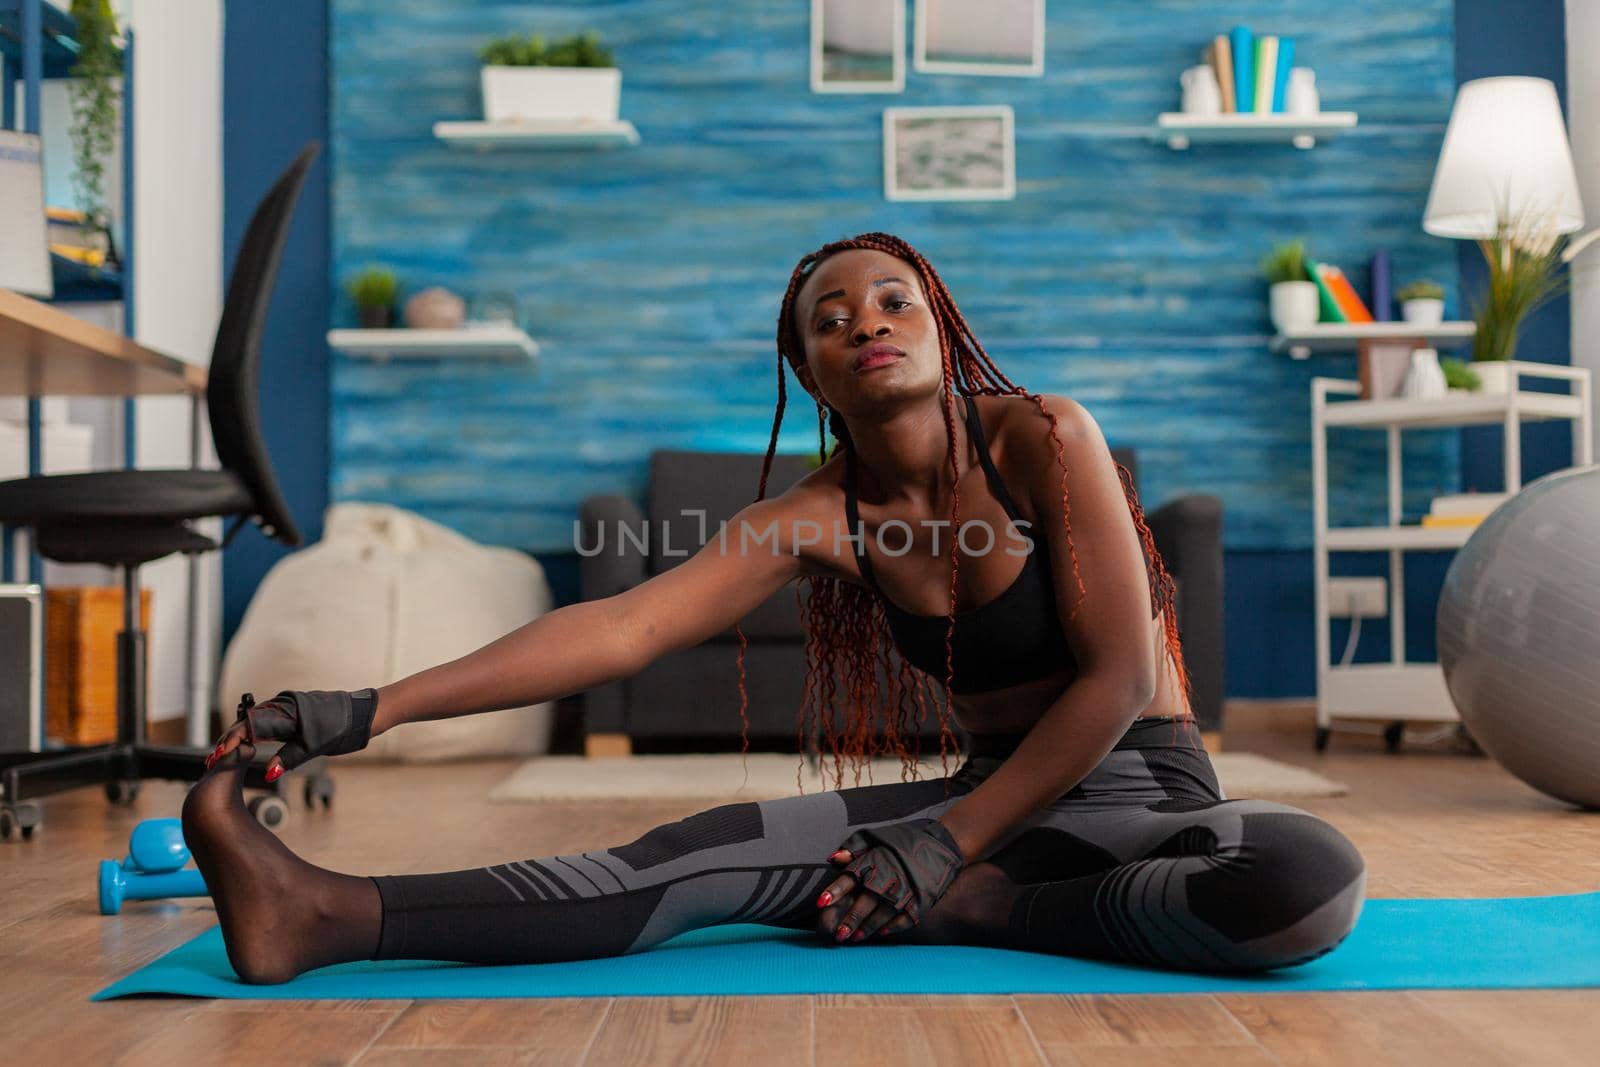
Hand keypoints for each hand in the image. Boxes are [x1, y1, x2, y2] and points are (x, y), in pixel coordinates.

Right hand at [205, 689, 378, 781]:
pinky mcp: (292, 711)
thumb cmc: (342, 729)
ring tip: (222, 755)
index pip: (250, 725)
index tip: (218, 756)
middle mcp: (283, 705)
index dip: (232, 741)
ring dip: (240, 737)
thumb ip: (289, 759)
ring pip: (256, 721)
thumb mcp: (314, 748)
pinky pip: (267, 720)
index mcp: (286, 712)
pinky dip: (253, 732)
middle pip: (248, 722)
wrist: (363, 714)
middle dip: (230, 740)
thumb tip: (268, 774)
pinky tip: (245, 744)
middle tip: (212, 760)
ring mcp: (287, 706)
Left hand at [814, 818, 965, 942]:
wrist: (941, 843)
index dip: (836, 890)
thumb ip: (854, 848)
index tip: (821, 903)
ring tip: (855, 939)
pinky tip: (882, 934)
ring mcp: (907, 890)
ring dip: (868, 927)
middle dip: (851, 919)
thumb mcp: (877, 837)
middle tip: (838, 935)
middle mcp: (890, 876)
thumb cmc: (904, 841)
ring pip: (884, 913)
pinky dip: (894, 926)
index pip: (851, 876)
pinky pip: (906, 917)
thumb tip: (832, 859)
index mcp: (876, 860)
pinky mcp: (922, 900)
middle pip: (866, 901)